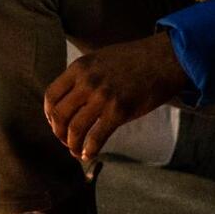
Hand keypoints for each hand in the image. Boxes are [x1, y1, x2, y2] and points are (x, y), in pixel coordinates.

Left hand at [43, 32, 190, 163]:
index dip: (49, 114)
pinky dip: (90, 149)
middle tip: (66, 141)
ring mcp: (103, 97)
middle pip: (59, 115)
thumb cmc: (134, 60)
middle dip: (59, 133)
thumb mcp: (100, 59)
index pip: (51, 96)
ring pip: (75, 129)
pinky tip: (89, 154)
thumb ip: (83, 76)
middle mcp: (87, 82)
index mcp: (79, 68)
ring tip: (76, 151)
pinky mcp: (120, 111)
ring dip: (72, 144)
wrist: (164, 58)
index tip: (55, 123)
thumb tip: (71, 99)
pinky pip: (96, 137)